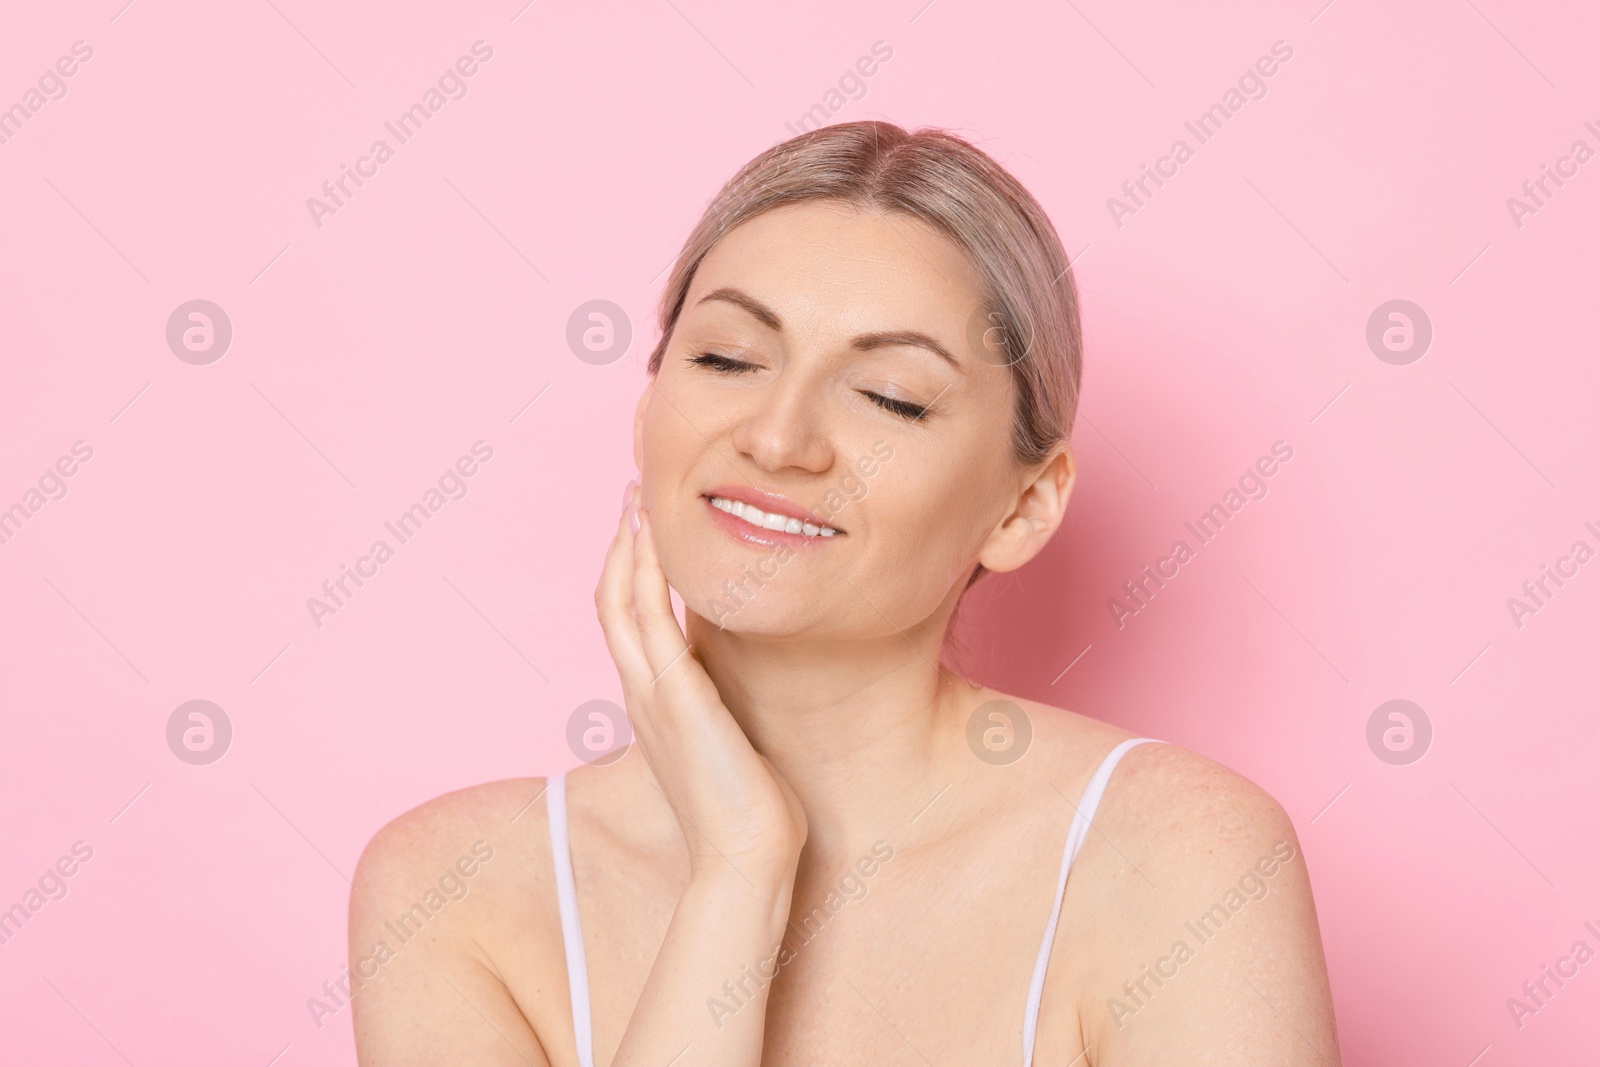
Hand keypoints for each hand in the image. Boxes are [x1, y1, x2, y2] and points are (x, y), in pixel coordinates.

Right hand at [595, 482, 807, 882]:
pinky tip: (654, 540)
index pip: (627, 621)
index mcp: (652, 702)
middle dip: (619, 545)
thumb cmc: (749, 809)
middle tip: (630, 494)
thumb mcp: (728, 742)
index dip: (628, 570)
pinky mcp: (675, 696)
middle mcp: (641, 693)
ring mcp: (651, 693)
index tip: (641, 527)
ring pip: (619, 602)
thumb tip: (737, 687)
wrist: (745, 858)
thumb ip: (722, 709)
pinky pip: (648, 619)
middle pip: (610, 601)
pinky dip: (644, 575)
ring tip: (634, 500)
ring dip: (625, 546)